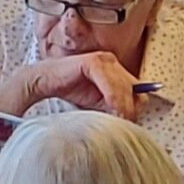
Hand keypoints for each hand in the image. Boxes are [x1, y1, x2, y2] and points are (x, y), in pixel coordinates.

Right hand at [0, 51, 143, 120]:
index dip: (135, 107)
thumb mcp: (99, 102)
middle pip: (136, 89)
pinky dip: (114, 99)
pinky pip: (110, 84)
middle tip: (125, 124)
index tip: (130, 122)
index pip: (138, 90)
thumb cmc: (72, 89)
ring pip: (125, 87)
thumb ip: (116, 106)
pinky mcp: (93, 62)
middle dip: (131, 108)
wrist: (45, 81)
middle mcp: (113, 62)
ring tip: (119, 121)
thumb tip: (132, 120)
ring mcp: (104, 60)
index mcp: (117, 69)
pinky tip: (112, 110)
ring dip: (124, 107)